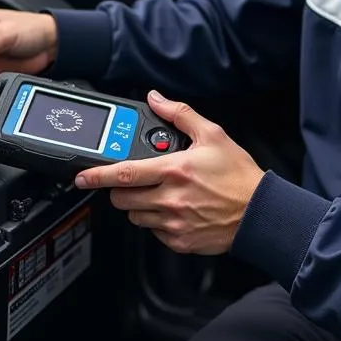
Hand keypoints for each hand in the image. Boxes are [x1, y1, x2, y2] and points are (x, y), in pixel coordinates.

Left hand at [74, 91, 265, 255]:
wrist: (259, 212)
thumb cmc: (238, 175)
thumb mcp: (212, 134)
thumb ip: (179, 114)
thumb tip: (156, 99)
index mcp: (175, 170)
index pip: (125, 173)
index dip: (97, 175)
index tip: (81, 176)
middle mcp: (171, 198)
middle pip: (123, 198)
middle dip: (121, 189)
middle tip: (135, 181)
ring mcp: (174, 223)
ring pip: (135, 217)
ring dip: (139, 206)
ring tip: (161, 195)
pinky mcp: (179, 242)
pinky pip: (154, 233)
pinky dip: (158, 222)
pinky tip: (176, 211)